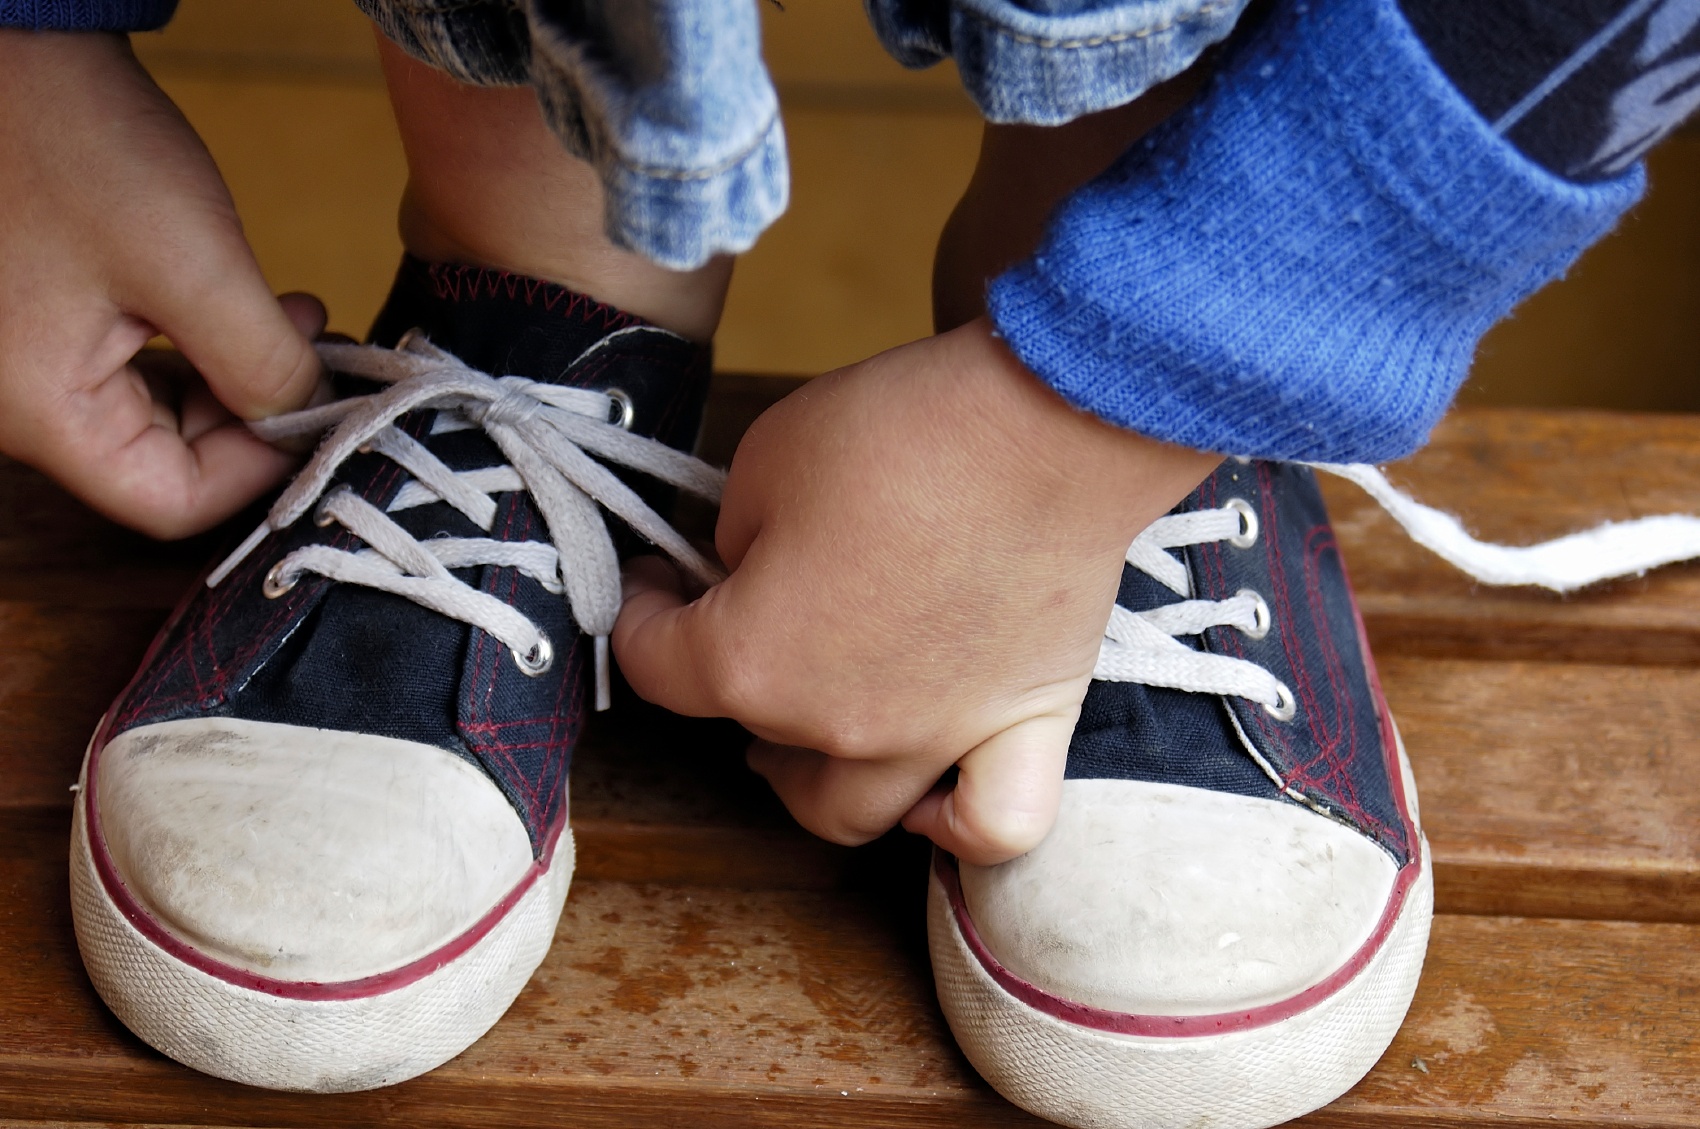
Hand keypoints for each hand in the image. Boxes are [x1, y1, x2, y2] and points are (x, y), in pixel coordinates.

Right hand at [0, 31, 322, 537]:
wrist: (10, 47)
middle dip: (258, 414)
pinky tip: (256, 305)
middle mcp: (28, 403)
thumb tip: (309, 412)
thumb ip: (259, 360)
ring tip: (300, 320)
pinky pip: (139, 367)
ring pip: (163, 414)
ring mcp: (36, 362)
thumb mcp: (192, 265)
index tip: (321, 413)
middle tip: (324, 358)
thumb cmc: (74, 144)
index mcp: (43, 411)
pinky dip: (205, 347)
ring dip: (241, 375)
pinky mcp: (52, 322)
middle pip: (169, 462)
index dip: (260, 469)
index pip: (169, 501)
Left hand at [614, 318, 1218, 863]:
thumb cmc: (902, 433)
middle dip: (728, 676)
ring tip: (810, 729)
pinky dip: (957, 824)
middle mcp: (838, 726)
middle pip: (752, 734)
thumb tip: (749, 565)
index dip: (639, 612)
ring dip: (814, 778)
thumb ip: (735, 538)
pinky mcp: (1026, 725)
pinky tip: (937, 790)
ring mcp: (936, 740)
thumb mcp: (764, 460)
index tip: (655, 576)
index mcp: (753, 660)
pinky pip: (994, 825)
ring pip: (852, 812)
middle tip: (743, 616)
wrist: (1044, 421)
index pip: (656, 665)